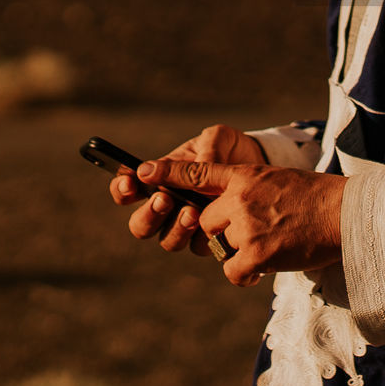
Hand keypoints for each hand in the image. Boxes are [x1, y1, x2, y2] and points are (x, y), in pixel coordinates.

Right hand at [109, 123, 265, 255]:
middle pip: (141, 225)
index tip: (130, 183)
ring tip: (192, 212)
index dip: (121, 189)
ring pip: (168, 241)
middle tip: (165, 200)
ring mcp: (187, 225)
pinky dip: (205, 237)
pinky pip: (200, 246)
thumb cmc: (231, 149)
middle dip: (149, 215)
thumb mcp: (218, 139)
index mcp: (160, 180)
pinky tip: (217, 225)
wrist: (263, 165)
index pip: (127, 190)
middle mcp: (168, 207)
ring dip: (176, 229)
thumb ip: (201, 151)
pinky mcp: (211, 238)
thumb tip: (174, 170)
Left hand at [134, 158, 346, 286]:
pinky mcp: (256, 253)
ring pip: (223, 247)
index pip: (198, 171)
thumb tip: (226, 215)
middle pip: (206, 221)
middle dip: (226, 231)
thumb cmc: (316, 198)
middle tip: (260, 231)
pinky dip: (247, 274)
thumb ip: (246, 191)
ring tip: (274, 242)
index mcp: (245, 176)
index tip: (141, 174)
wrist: (345, 214)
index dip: (167, 173)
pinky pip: (232, 271)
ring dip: (243, 252)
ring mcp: (246, 226)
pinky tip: (269, 264)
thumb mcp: (276, 180)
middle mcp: (239, 198)